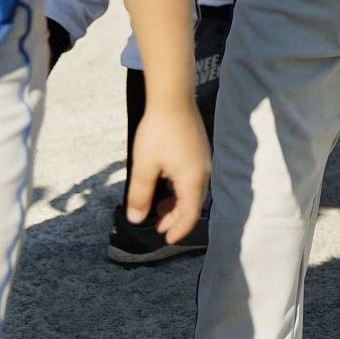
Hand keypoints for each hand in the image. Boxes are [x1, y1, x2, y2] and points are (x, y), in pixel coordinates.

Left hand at [123, 100, 209, 243]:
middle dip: (176, 219)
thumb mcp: (144, 167)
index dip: (178, 230)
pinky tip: (165, 184)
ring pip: (193, 191)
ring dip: (177, 203)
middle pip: (193, 205)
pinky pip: (192, 178)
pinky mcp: (199, 150)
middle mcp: (203, 172)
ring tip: (158, 207)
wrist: (172, 99)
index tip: (166, 239)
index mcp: (192, 180)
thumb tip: (136, 218)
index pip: (189, 215)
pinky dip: (180, 188)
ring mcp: (203, 160)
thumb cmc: (159, 131)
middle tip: (159, 228)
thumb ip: (140, 195)